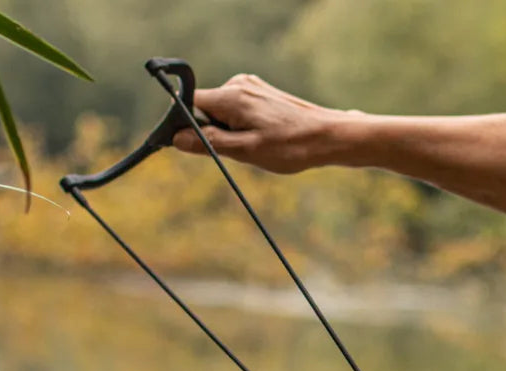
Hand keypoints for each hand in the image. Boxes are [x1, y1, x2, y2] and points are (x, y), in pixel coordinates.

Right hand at [172, 74, 356, 173]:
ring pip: (224, 112)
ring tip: (260, 144)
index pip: (189, 104)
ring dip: (233, 132)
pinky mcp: (261, 92)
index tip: (195, 145)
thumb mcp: (247, 151)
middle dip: (215, 132)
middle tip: (243, 150)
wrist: (327, 137)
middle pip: (207, 109)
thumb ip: (209, 143)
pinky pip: (239, 110)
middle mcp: (238, 84)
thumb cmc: (291, 146)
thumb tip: (178, 139)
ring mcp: (251, 86)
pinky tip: (266, 137)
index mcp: (230, 97)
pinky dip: (245, 126)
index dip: (187, 125)